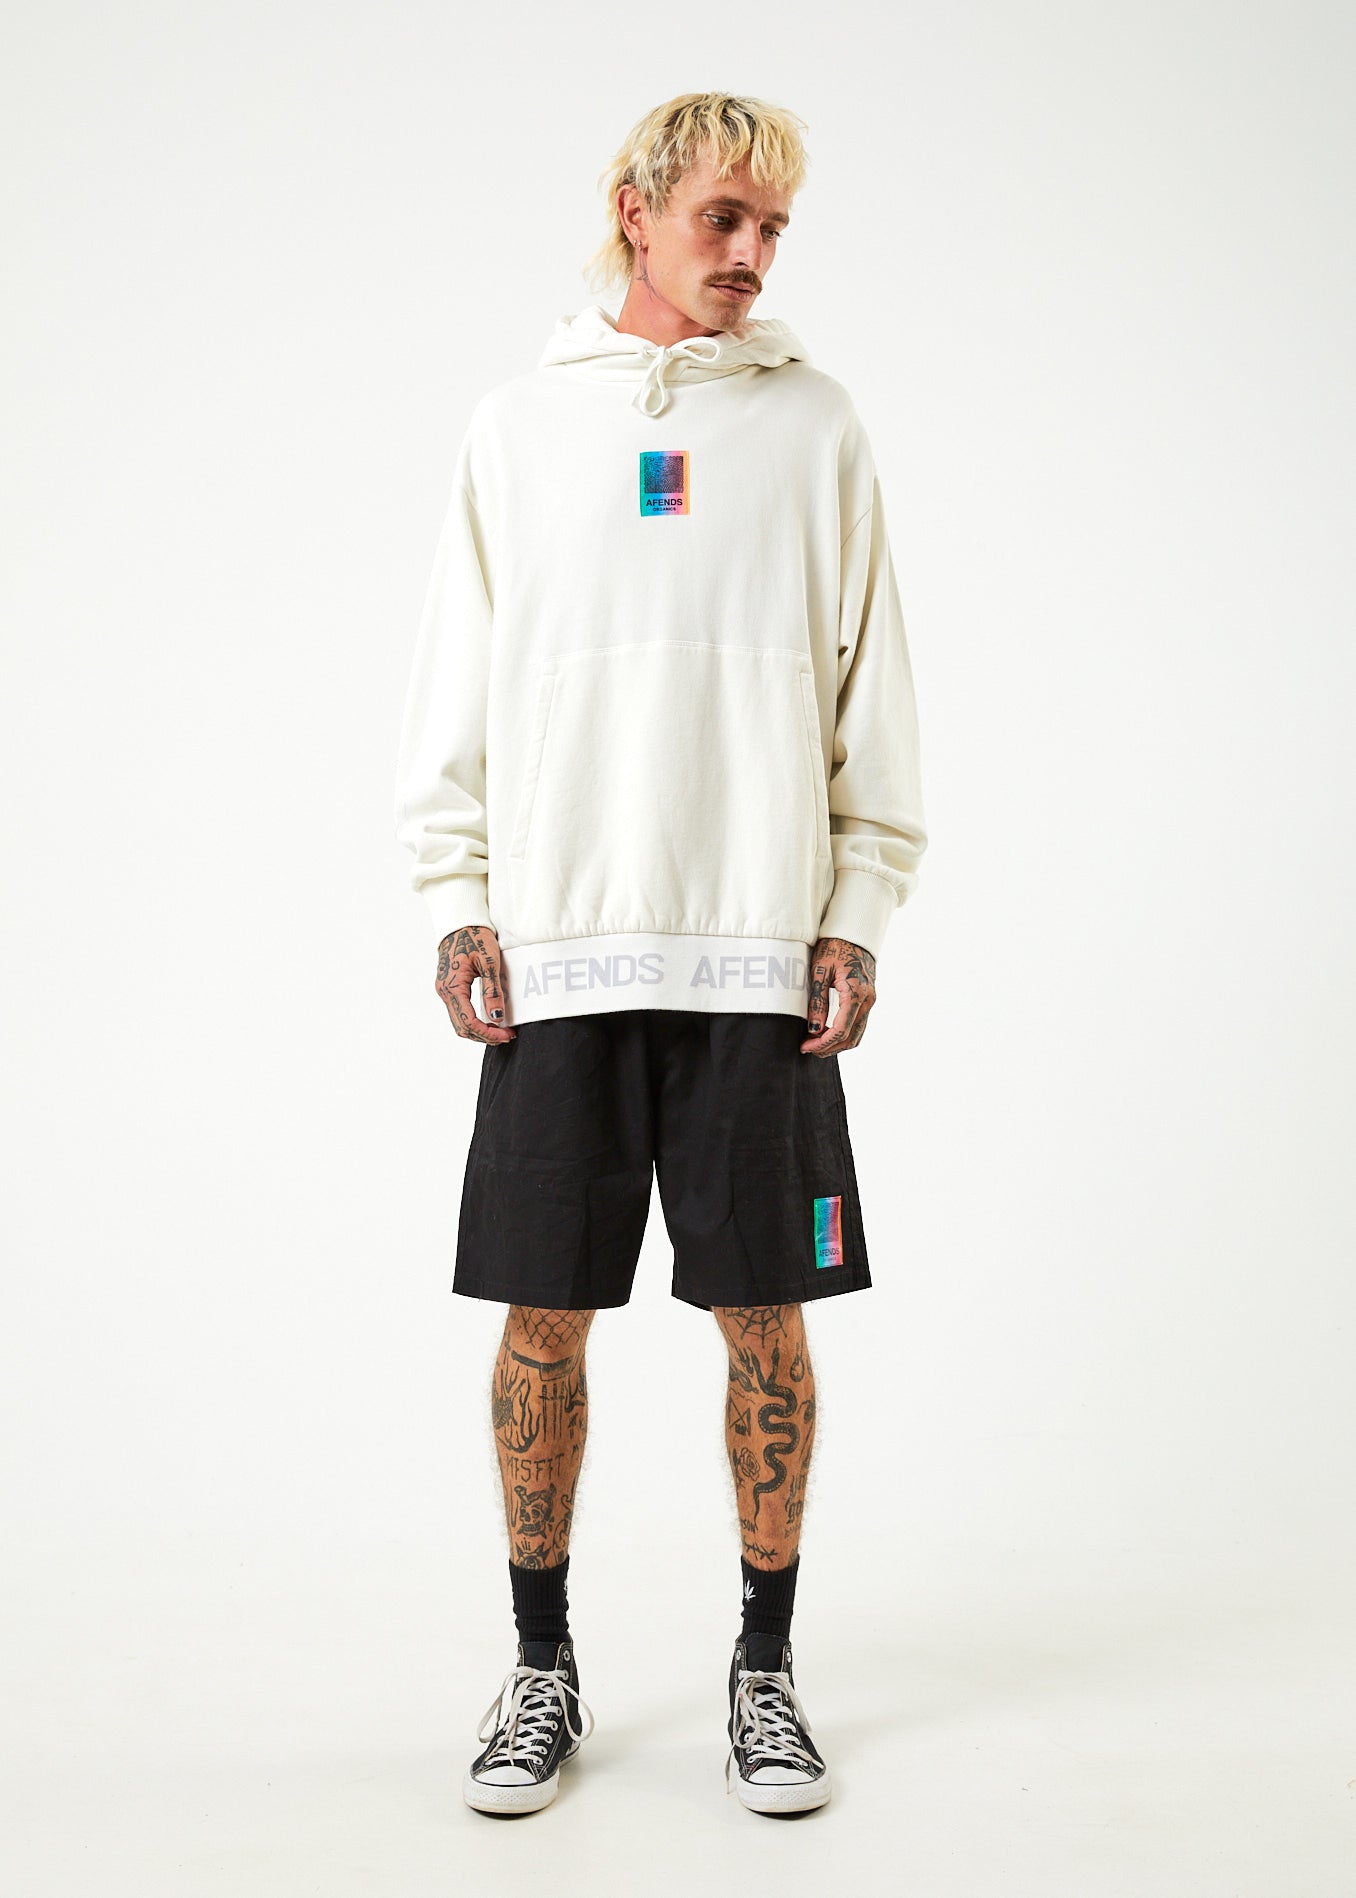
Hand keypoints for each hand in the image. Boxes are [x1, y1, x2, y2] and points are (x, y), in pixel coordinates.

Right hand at [435, 925, 515, 1043]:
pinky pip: (459, 1013)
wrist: (460, 922)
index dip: (488, 1033)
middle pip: (462, 1028)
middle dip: (485, 1036)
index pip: (469, 1022)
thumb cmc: (475, 936)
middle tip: (507, 1036)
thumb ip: (492, 990)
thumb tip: (497, 1017)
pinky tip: (489, 1020)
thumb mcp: (489, 961)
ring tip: (501, 1031)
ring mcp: (445, 990)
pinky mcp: (449, 988)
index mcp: (452, 986)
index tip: (507, 1035)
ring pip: (459, 1023)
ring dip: (479, 1031)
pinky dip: (473, 1021)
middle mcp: (444, 992)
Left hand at [800, 936, 875, 1054]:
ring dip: (837, 1044)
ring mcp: (871, 1001)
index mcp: (856, 993)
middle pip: (851, 1038)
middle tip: (808, 1049)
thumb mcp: (820, 971)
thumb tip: (814, 1029)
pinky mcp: (868, 999)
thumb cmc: (834, 947)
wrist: (853, 932)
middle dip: (829, 1048)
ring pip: (857, 1035)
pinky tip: (827, 1033)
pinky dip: (844, 1034)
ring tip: (816, 1044)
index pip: (840, 1030)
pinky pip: (859, 1025)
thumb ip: (818, 1001)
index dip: (822, 1043)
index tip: (805, 1047)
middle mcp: (868, 1000)